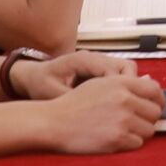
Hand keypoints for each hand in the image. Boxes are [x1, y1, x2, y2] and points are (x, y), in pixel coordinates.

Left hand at [18, 49, 138, 97]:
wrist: (32, 76)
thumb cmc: (40, 84)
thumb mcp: (53, 94)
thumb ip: (74, 98)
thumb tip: (98, 107)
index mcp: (82, 60)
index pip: (113, 70)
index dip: (122, 89)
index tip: (124, 107)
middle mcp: (94, 58)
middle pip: (127, 67)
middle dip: (132, 87)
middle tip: (130, 108)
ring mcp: (98, 62)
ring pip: (127, 71)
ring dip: (130, 88)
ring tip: (126, 108)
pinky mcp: (99, 70)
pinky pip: (119, 76)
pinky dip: (123, 89)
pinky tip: (118, 105)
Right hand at [41, 75, 164, 154]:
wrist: (54, 122)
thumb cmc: (74, 103)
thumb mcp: (99, 83)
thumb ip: (126, 83)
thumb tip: (150, 82)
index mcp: (121, 83)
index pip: (155, 90)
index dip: (157, 100)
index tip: (152, 106)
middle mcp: (125, 99)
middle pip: (155, 112)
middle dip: (147, 118)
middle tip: (134, 122)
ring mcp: (122, 120)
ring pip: (149, 130)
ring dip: (139, 132)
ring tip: (122, 130)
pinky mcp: (117, 138)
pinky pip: (137, 144)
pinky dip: (129, 143)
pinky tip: (114, 138)